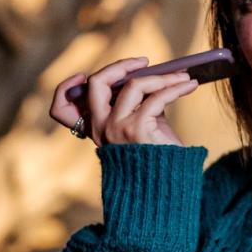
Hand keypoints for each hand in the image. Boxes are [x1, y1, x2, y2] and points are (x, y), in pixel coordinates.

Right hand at [49, 57, 198, 145]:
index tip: (84, 75)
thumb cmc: (157, 157)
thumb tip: (152, 74)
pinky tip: (190, 87)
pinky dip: (176, 88)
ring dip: (163, 77)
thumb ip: (136, 104)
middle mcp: (101, 129)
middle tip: (144, 62)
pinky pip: (157, 98)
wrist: (168, 189)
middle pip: (96, 84)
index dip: (65, 88)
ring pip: (133, 85)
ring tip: (183, 77)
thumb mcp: (140, 127)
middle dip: (120, 65)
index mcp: (96, 129)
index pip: (61, 110)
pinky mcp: (137, 130)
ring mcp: (116, 129)